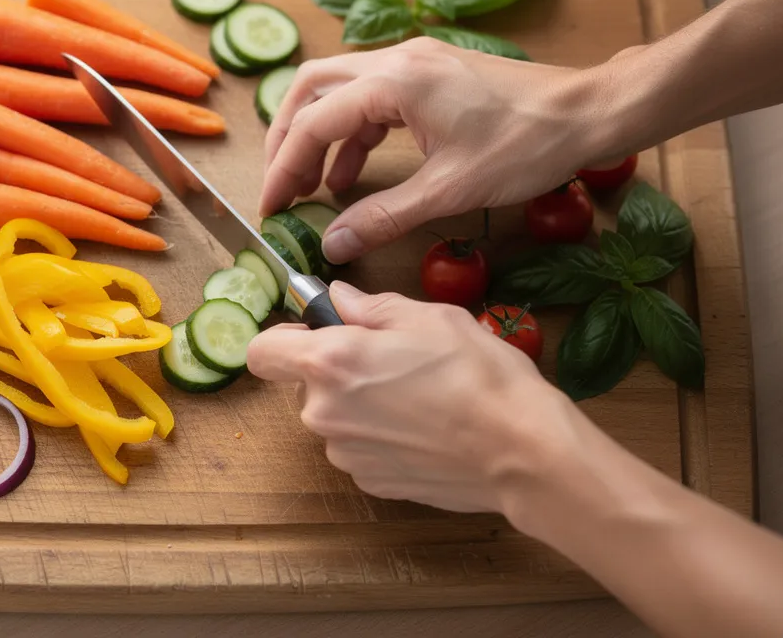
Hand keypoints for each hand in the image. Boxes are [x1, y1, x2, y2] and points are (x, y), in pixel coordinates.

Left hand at [246, 281, 574, 513]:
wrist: (521, 452)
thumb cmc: (479, 376)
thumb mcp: (428, 318)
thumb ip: (371, 307)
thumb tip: (339, 299)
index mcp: (329, 363)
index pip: (261, 352)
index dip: (284, 339)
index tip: (315, 333)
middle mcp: (324, 413)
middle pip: (305, 385)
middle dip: (336, 370)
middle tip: (391, 360)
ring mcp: (346, 454)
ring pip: (334, 419)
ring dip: (360, 405)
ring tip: (417, 396)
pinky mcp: (371, 482)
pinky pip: (360, 449)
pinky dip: (380, 438)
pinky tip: (424, 429)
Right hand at [261, 37, 620, 262]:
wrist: (590, 112)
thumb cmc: (528, 145)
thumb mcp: (451, 190)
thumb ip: (384, 216)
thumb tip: (333, 244)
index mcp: (395, 82)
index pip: (314, 121)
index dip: (284, 167)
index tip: (271, 206)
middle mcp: (396, 60)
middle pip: (311, 90)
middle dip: (288, 140)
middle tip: (281, 188)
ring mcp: (414, 62)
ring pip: (338, 90)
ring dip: (319, 137)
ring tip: (314, 188)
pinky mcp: (430, 74)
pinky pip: (370, 99)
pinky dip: (352, 135)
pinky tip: (355, 175)